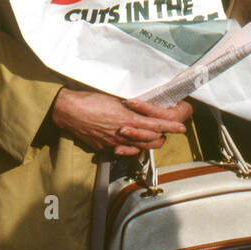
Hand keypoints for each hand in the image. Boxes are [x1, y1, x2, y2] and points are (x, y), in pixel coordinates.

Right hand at [52, 89, 190, 155]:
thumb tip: (138, 107)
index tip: (181, 128)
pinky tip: (132, 145)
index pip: (155, 124)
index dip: (169, 127)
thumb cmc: (90, 99)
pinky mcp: (105, 147)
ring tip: (154, 139)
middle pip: (150, 140)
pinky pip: (123, 151)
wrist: (69, 111)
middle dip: (161, 137)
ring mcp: (114, 142)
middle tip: (168, 133)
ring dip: (148, 143)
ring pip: (138, 147)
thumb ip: (128, 106)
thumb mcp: (112, 98)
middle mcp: (123, 132)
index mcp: (127, 117)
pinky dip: (131, 149)